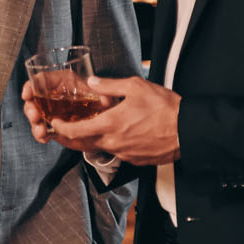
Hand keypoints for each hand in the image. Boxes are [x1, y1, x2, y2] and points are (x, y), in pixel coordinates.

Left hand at [24, 75, 181, 165]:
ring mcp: (125, 154)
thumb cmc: (166, 108)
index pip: (76, 131)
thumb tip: (91, 83)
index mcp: (110, 124)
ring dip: (94, 139)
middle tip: (64, 128)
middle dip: (71, 136)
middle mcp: (114, 143)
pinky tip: (118, 133)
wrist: (189, 130)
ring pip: (102, 147)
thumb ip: (109, 85)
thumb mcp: (136, 87)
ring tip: (93, 126)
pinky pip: (118, 153)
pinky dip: (112, 144)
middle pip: (84, 143)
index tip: (54, 123)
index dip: (61, 128)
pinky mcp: (136, 160)